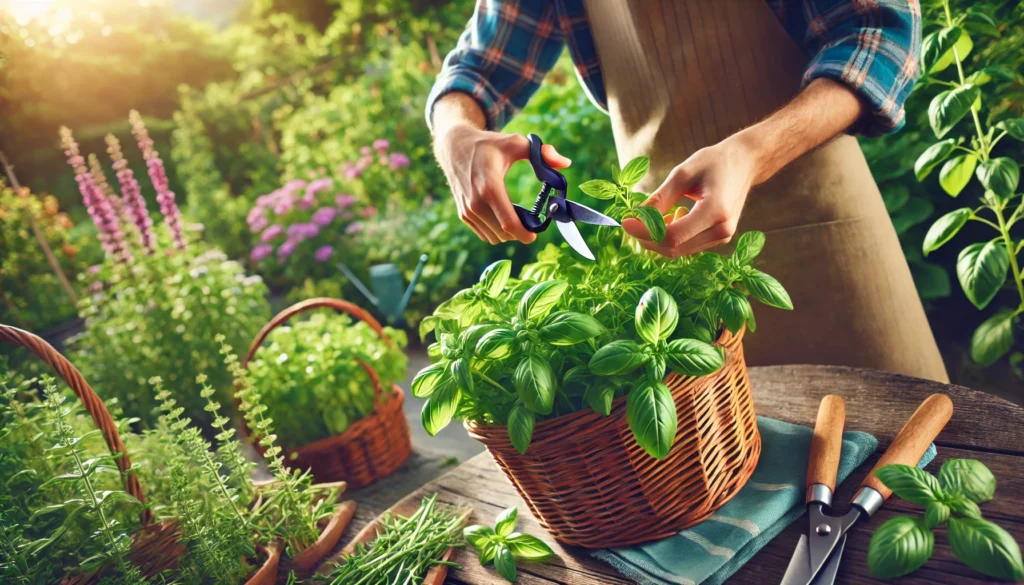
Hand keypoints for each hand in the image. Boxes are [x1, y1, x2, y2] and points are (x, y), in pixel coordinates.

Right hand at [434, 124, 570, 243]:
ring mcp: (467, 210)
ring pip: (494, 237)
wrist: (454, 147)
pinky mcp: (463, 215)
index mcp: (490, 186)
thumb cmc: (488, 144)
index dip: (525, 234)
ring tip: (517, 217)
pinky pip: (485, 235)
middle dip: (520, 232)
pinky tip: (503, 217)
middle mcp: (475, 202)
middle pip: (503, 234)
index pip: (509, 223)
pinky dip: (497, 232)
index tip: (536, 234)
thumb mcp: (516, 142)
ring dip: (508, 233)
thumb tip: (566, 164)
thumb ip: (542, 153)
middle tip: (531, 221)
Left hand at [622, 138, 757, 256]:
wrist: (745, 164)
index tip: (625, 221)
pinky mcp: (719, 239)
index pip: (672, 236)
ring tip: (653, 215)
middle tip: (632, 220)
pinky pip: (687, 246)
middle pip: (673, 248)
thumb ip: (660, 197)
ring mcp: (723, 237)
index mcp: (715, 211)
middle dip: (647, 238)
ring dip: (658, 238)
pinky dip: (671, 238)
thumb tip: (636, 216)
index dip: (644, 232)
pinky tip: (671, 217)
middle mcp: (722, 230)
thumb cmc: (714, 162)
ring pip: (679, 251)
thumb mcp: (683, 173)